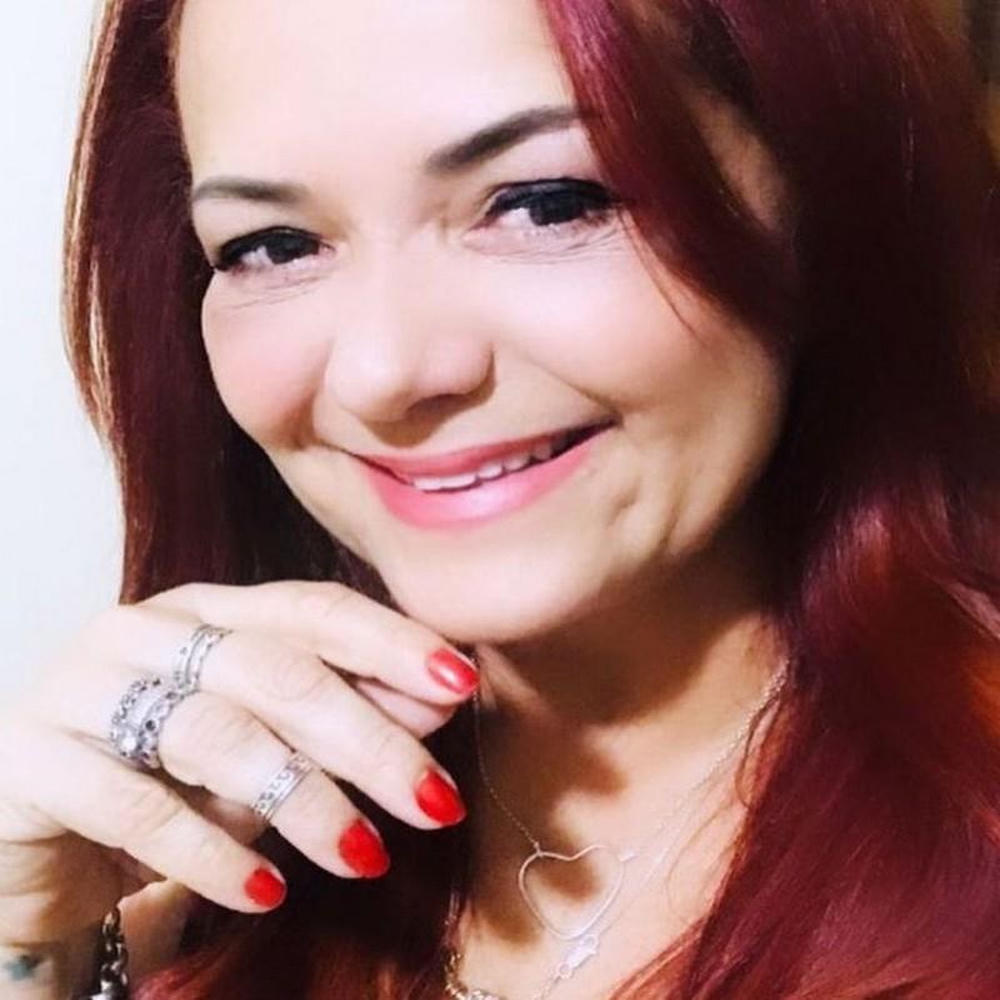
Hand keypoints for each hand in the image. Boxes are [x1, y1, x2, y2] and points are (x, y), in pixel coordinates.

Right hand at [0, 580, 478, 950]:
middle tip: (435, 800)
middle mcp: (145, 629)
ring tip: (364, 856)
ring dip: (303, 800)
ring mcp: (80, 686)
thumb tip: (440, 700)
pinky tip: (267, 892)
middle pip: (278, 671)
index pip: (314, 608)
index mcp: (209, 608)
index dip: (391, 642)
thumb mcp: (264, 745)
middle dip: (369, 739)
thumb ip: (342, 714)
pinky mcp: (30, 760)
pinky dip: (212, 856)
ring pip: (216, 733)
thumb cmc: (165, 777)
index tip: (462, 684)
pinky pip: (136, 807)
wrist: (31, 832)